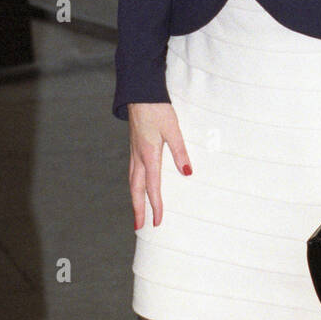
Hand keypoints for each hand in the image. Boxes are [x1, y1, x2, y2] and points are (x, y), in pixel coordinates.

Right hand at [128, 102, 191, 227]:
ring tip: (137, 212)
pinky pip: (133, 172)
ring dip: (135, 198)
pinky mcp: (135, 146)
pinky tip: (138, 186)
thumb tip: (187, 172)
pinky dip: (134, 185)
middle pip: (136, 189)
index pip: (152, 187)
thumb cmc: (157, 109)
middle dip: (138, 209)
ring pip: (132, 181)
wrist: (140, 93)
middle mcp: (139, 157)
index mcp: (149, 155)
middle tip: (139, 227)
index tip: (157, 222)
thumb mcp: (173, 129)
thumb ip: (180, 151)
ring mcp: (134, 152)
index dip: (156, 206)